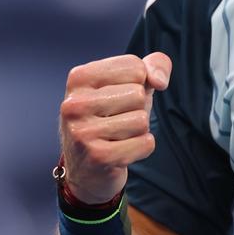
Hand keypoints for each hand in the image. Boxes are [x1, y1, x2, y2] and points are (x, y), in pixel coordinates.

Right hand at [59, 52, 171, 203]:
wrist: (88, 169)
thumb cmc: (113, 117)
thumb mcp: (132, 84)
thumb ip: (154, 65)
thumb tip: (160, 81)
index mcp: (79, 78)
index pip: (134, 66)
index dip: (139, 83)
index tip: (119, 97)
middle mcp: (74, 104)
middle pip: (138, 94)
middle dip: (137, 109)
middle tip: (116, 121)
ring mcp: (82, 132)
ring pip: (142, 120)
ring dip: (138, 130)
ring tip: (117, 136)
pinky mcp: (98, 157)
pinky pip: (146, 143)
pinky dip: (142, 148)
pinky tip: (121, 152)